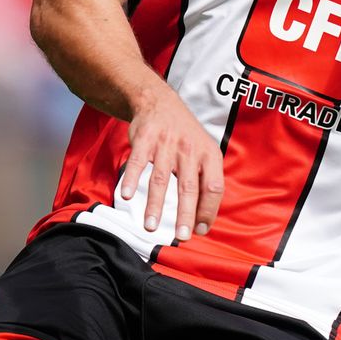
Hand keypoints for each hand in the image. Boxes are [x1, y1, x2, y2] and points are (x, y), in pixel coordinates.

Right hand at [119, 87, 224, 241]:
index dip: (209, 210)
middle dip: (185, 214)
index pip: (214, 187)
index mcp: (209, 154)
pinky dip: (131, 179)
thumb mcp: (204, 151)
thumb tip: (204, 221)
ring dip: (155, 205)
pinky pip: (137, 163)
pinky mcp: (145, 139)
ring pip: (161, 179)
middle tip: (182, 236)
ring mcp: (167, 144)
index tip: (200, 230)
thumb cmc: (185, 136)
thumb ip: (205, 181)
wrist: (160, 102)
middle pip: (188, 187)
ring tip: (151, 226)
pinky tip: (127, 196)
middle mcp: (189, 150)